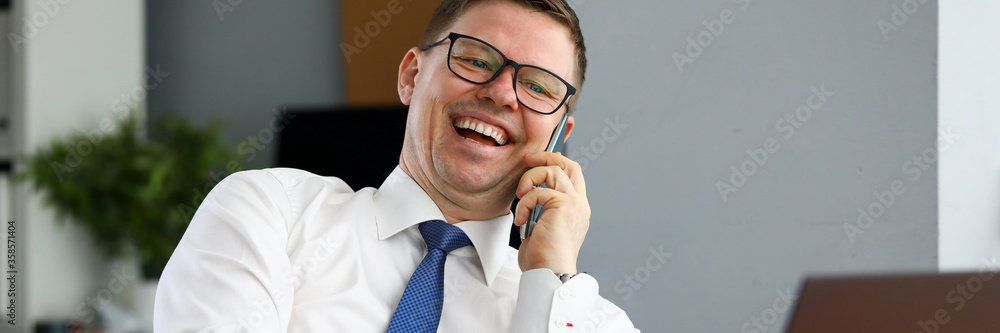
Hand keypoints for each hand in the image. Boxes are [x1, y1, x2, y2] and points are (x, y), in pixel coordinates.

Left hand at [513, 151, 590, 274]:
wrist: (550, 273)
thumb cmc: (543, 259)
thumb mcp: (542, 228)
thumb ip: (542, 211)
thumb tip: (529, 198)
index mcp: (577, 210)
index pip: (572, 176)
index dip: (555, 163)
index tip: (535, 163)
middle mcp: (580, 204)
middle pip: (570, 165)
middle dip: (547, 156)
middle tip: (528, 159)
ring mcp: (575, 204)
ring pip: (554, 171)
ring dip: (531, 178)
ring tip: (520, 195)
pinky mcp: (564, 205)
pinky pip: (538, 191)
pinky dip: (525, 202)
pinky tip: (522, 219)